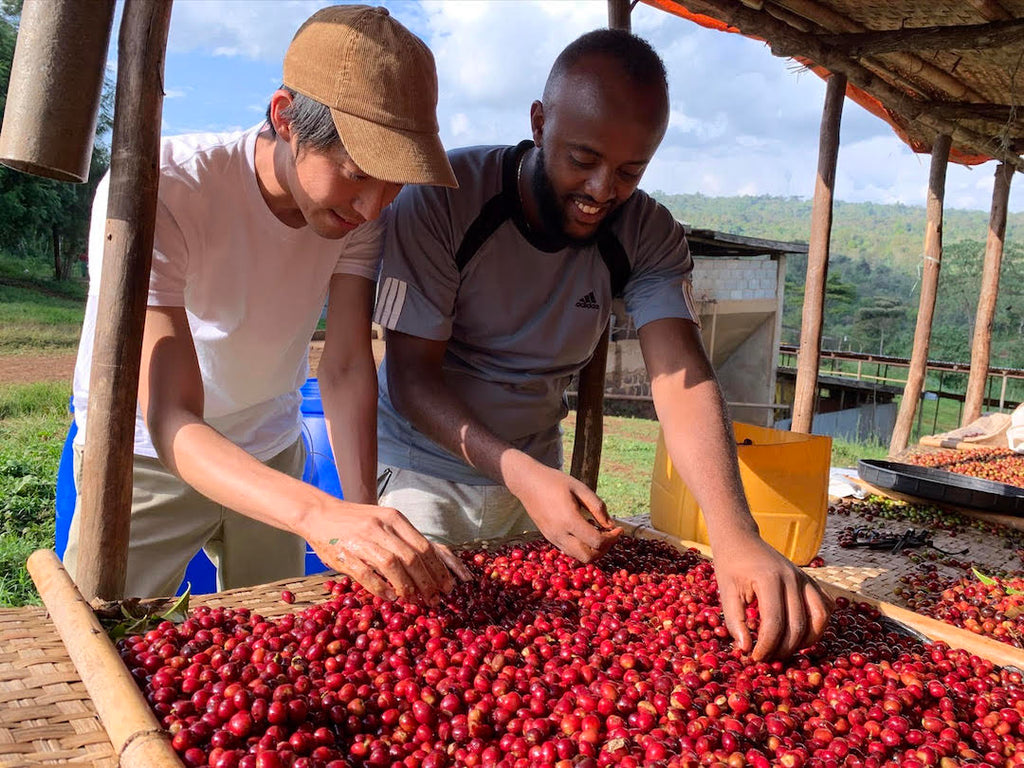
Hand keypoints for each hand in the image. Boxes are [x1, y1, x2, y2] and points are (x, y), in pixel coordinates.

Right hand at [305, 502, 470, 603]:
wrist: (320, 514)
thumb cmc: (356, 521)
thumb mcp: (384, 521)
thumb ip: (403, 538)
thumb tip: (430, 564)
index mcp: (394, 518)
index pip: (425, 546)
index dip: (439, 569)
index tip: (447, 585)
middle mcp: (381, 527)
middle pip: (413, 558)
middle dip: (428, 582)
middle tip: (434, 598)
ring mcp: (363, 540)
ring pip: (393, 566)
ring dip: (407, 587)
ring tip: (414, 600)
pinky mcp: (346, 554)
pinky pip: (368, 574)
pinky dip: (382, 588)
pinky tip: (391, 597)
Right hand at [508, 460, 621, 562]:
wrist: (527, 483)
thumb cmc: (555, 482)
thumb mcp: (580, 488)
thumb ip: (597, 506)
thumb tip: (610, 524)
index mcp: (569, 519)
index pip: (596, 541)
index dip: (612, 538)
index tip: (619, 528)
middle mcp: (560, 533)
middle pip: (588, 557)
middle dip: (605, 549)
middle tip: (611, 535)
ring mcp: (553, 538)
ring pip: (579, 557)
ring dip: (594, 551)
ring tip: (601, 534)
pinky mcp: (550, 538)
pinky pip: (570, 551)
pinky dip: (583, 548)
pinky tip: (587, 533)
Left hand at [711, 529, 831, 660]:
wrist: (741, 539)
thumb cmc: (730, 565)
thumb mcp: (725, 592)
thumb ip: (735, 621)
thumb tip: (746, 650)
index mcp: (769, 579)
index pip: (774, 623)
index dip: (766, 646)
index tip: (755, 657)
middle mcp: (793, 578)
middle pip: (798, 625)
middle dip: (783, 648)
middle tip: (768, 657)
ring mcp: (805, 578)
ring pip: (819, 618)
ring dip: (806, 640)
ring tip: (785, 648)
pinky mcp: (810, 580)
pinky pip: (825, 607)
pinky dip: (818, 624)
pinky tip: (801, 633)